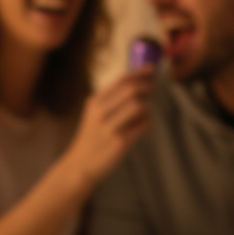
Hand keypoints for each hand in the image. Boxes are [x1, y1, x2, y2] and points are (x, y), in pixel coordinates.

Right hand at [61, 68, 152, 186]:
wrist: (80, 164)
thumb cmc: (92, 137)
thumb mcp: (95, 114)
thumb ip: (112, 100)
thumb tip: (140, 83)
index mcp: (95, 102)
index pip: (121, 80)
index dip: (139, 72)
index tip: (151, 69)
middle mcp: (100, 112)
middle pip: (131, 90)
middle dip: (147, 87)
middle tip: (152, 89)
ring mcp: (110, 128)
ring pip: (138, 106)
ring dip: (147, 106)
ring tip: (145, 111)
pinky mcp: (120, 142)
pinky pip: (142, 125)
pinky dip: (147, 121)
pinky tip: (143, 124)